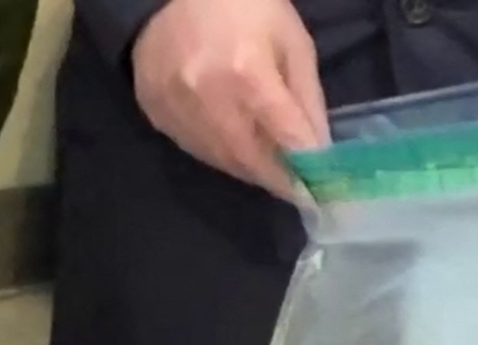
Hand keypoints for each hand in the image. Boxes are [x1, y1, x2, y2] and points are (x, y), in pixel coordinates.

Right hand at [131, 0, 328, 199]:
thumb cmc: (244, 8)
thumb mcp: (291, 42)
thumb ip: (306, 98)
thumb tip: (319, 149)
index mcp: (248, 74)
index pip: (285, 137)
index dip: (305, 169)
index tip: (320, 193)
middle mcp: (209, 99)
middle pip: (250, 159)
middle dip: (277, 179)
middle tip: (296, 189)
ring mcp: (178, 110)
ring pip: (222, 161)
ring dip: (250, 170)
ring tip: (269, 168)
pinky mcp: (157, 116)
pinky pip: (196, 150)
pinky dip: (221, 155)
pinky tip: (235, 145)